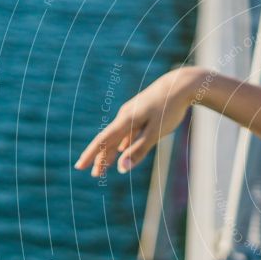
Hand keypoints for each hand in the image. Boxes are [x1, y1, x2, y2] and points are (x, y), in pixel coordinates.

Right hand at [74, 66, 202, 175]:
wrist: (181, 84)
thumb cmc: (169, 109)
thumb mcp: (155, 133)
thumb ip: (138, 150)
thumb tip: (122, 168)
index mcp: (126, 120)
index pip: (103, 141)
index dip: (91, 155)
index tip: (79, 167)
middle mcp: (125, 116)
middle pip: (109, 140)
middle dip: (101, 158)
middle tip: (95, 175)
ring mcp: (133, 113)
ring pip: (118, 136)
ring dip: (111, 152)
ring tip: (106, 166)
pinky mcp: (141, 112)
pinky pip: (128, 131)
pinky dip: (123, 143)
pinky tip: (122, 148)